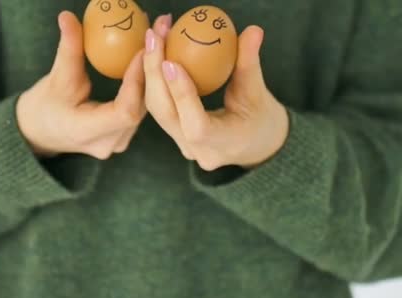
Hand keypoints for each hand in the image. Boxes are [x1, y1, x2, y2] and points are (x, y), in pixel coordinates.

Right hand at [16, 11, 146, 159]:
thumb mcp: (57, 77)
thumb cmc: (45, 106)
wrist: (41, 131)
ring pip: (144, 108)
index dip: (137, 81)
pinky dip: (146, 83)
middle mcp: (109, 142)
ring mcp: (119, 142)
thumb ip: (68, 49)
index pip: (124, 111)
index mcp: (87, 132)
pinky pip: (141, 108)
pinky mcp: (125, 135)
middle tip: (160, 34)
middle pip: (139, 107)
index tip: (142, 50)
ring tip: (161, 41)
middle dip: (151, 70)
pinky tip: (154, 59)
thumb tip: (68, 17)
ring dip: (152, 75)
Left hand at [143, 16, 288, 169]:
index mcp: (222, 144)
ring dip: (150, 72)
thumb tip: (253, 31)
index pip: (196, 125)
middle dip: (154, 73)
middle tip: (154, 37)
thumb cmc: (262, 120)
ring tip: (153, 38)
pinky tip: (153, 53)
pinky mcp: (174, 135)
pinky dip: (154, 80)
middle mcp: (197, 150)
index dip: (181, 95)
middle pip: (165, 113)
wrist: (255, 144)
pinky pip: (158, 107)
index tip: (171, 63)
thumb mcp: (258, 92)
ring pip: (157, 110)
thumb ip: (250, 63)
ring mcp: (182, 145)